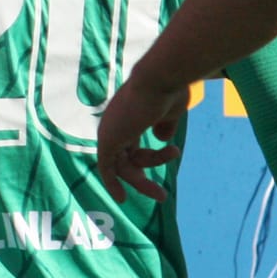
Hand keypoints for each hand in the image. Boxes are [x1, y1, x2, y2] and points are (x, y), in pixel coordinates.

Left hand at [95, 75, 188, 201]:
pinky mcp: (108, 139)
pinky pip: (106, 167)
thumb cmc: (168, 90)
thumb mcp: (170, 111)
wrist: (160, 79)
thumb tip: (161, 139)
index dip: (146, 157)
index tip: (166, 162)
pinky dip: (111, 182)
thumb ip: (164, 125)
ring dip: (140, 183)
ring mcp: (109, 130)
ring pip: (121, 166)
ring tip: (161, 196)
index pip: (130, 143)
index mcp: (127, 115)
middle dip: (143, 176)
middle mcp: (114, 123)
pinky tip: (121, 198)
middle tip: (162, 195)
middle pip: (126, 156)